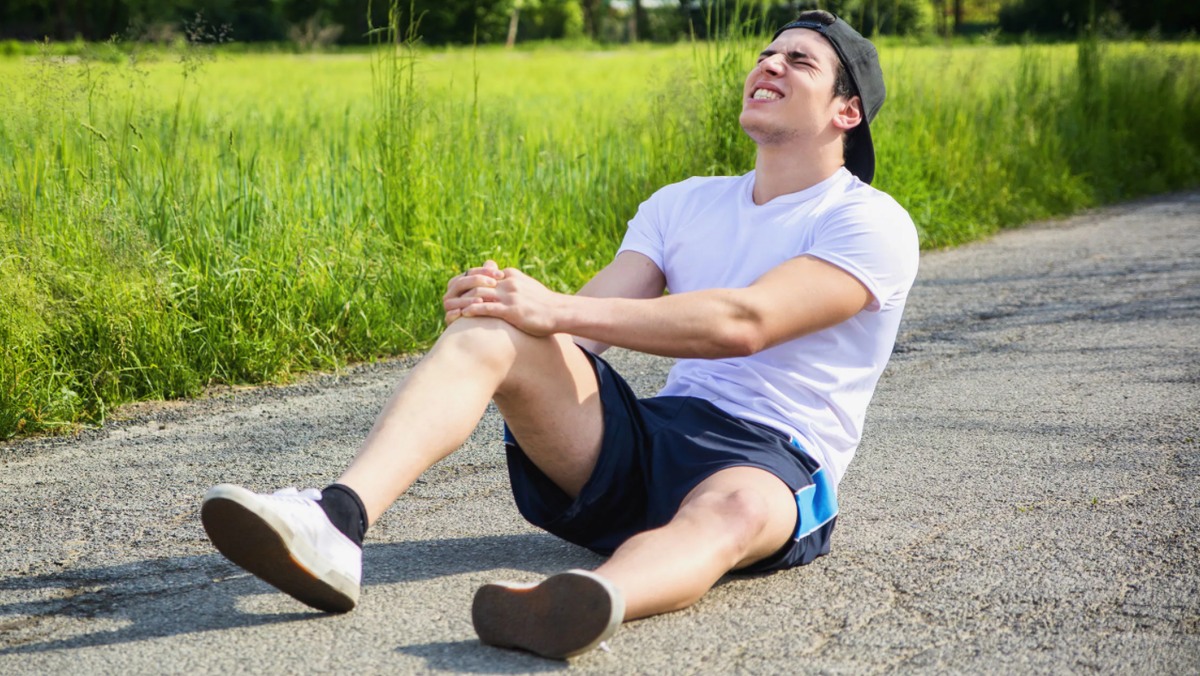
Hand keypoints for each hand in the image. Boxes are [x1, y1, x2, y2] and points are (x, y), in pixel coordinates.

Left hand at [443, 266, 562, 335]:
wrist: (560, 312)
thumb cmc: (544, 303)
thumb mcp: (527, 287)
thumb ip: (513, 283)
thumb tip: (500, 285)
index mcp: (510, 275)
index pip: (482, 275)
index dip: (467, 282)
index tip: (454, 290)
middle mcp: (508, 283)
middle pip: (477, 283)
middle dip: (460, 291)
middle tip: (446, 300)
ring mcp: (510, 296)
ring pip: (479, 295)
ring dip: (462, 302)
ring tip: (450, 309)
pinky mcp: (512, 311)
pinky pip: (487, 309)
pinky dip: (473, 311)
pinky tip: (462, 316)